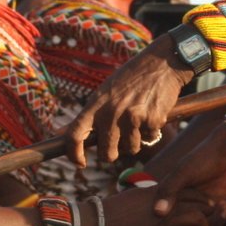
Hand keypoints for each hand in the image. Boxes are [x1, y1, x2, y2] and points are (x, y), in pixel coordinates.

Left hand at [65, 42, 191, 165]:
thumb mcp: (105, 92)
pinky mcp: (152, 120)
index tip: (81, 163)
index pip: (74, 135)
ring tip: (139, 119)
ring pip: (131, 149)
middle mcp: (111, 112)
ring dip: (135, 140)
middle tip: (118, 145)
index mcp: (95, 104)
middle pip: (107, 154)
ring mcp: (132, 117)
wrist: (162, 62)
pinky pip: (150, 138)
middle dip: (112, 154)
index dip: (74, 154)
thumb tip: (64, 135)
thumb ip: (91, 114)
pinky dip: (152, 130)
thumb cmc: (131, 79)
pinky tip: (152, 111)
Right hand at [98, 185, 225, 225]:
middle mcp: (166, 204)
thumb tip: (155, 197)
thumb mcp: (135, 197)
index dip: (202, 200)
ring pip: (198, 220)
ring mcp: (165, 220)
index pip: (191, 193)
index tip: (208, 206)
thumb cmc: (113, 211)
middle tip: (215, 220)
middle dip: (210, 213)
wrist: (100, 222)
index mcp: (161, 193)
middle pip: (199, 204)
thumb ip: (150, 196)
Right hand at [150, 124, 225, 219]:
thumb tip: (157, 212)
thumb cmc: (203, 158)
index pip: (166, 214)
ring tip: (217, 208)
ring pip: (201, 223)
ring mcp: (201, 203)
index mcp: (172, 192)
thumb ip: (170, 190)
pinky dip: (221, 217)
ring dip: (210, 221)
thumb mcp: (183, 173)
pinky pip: (216, 218)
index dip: (169, 225)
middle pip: (184, 223)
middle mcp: (185, 200)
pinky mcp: (217, 203)